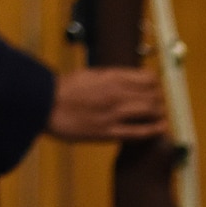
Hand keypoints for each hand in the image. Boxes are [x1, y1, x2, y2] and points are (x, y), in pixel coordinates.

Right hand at [46, 66, 167, 142]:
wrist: (45, 104)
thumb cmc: (64, 89)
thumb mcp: (90, 74)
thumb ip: (111, 77)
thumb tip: (129, 79)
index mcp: (112, 77)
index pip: (148, 78)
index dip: (155, 83)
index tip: (155, 87)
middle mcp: (116, 93)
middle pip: (152, 95)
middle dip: (159, 98)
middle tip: (159, 103)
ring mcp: (113, 113)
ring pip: (149, 111)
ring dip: (158, 113)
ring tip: (160, 115)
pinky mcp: (107, 132)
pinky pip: (137, 132)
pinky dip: (152, 130)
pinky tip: (161, 129)